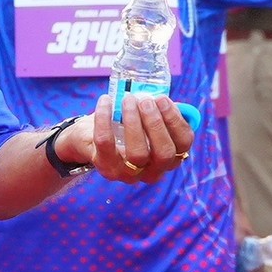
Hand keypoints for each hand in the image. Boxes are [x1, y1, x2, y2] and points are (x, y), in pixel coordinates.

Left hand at [68, 91, 194, 184]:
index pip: (183, 144)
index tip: (163, 100)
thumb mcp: (144, 118)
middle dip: (156, 123)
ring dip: (134, 122)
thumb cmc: (123, 125)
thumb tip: (161, 97)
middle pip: (164, 153)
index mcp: (169, 158)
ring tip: (128, 100)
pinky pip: (106, 142)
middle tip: (145, 101)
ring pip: (138, 154)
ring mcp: (129, 173)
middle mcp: (153, 171)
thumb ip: (157, 109)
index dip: (176, 121)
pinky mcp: (106, 167)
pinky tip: (105, 100)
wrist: (88, 137)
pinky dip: (105, 118)